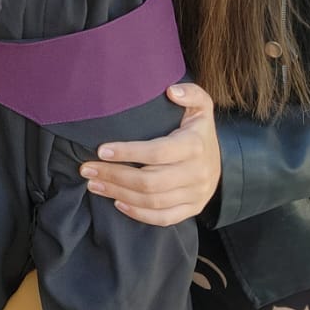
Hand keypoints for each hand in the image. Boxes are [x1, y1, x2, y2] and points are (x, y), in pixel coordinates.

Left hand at [79, 82, 219, 223]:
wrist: (221, 160)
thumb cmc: (199, 130)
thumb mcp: (200, 105)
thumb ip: (189, 93)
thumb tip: (171, 91)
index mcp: (195, 145)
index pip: (156, 153)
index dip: (127, 153)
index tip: (100, 150)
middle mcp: (198, 173)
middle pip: (150, 181)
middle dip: (114, 175)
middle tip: (87, 169)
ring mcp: (196, 194)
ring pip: (152, 201)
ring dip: (118, 193)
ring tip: (94, 183)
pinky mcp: (193, 209)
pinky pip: (164, 218)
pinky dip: (139, 214)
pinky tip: (117, 202)